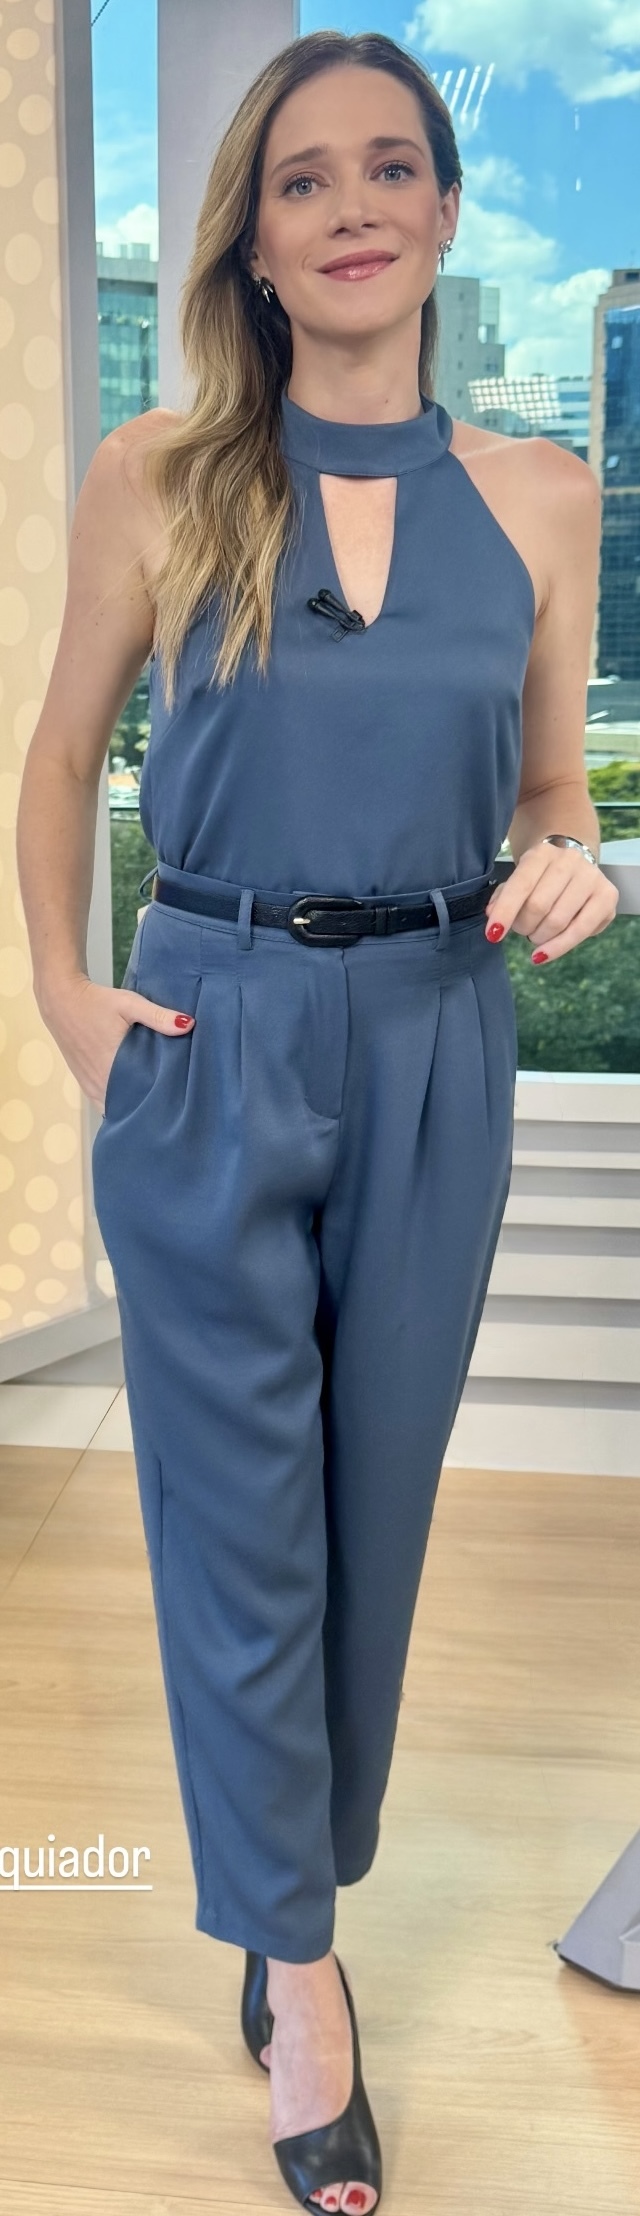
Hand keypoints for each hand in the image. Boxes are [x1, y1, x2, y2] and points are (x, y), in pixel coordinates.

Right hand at [40, 972, 195, 1114]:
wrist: (61, 1000)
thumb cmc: (96, 1002)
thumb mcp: (129, 1004)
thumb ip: (158, 1016)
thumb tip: (189, 1024)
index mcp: (112, 1066)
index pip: (139, 1099)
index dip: (157, 1103)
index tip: (176, 1100)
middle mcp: (99, 1081)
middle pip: (128, 1107)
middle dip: (147, 1106)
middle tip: (171, 1102)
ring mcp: (89, 1085)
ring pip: (114, 1107)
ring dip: (131, 1106)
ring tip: (154, 1101)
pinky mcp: (83, 1082)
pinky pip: (102, 1103)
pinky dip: (117, 1102)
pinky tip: (132, 1097)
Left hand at [484, 842, 618, 963]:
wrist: (574, 869)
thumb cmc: (541, 879)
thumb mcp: (519, 881)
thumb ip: (504, 896)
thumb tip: (492, 914)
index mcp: (543, 853)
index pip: (521, 885)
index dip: (505, 912)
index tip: (492, 934)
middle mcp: (570, 860)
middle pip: (538, 906)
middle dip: (523, 927)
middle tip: (522, 931)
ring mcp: (592, 877)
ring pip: (557, 921)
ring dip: (540, 938)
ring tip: (536, 935)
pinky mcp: (608, 896)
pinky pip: (580, 931)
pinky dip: (558, 948)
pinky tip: (543, 954)